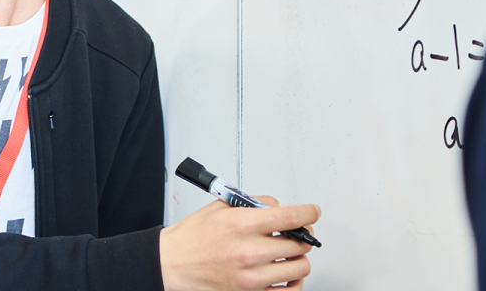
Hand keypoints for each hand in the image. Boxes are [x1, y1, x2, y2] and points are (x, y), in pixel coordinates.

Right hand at [159, 196, 320, 290]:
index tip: (312, 212)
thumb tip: (278, 207)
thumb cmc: (193, 237)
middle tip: (296, 232)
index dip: (309, 213)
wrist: (173, 263)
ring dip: (298, 258)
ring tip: (289, 253)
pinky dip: (294, 282)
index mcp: (242, 225)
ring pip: (300, 267)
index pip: (291, 217)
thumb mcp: (220, 207)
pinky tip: (286, 273)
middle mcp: (249, 251)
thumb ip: (252, 203)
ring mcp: (252, 277)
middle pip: (299, 243)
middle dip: (302, 234)